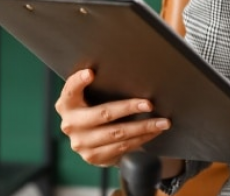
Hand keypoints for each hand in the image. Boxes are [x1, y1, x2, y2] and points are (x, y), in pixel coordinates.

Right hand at [55, 68, 171, 166]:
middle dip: (129, 108)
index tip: (91, 72)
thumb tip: (132, 71)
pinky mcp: (93, 156)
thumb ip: (99, 86)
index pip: (70, 90)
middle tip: (149, 103)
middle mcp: (71, 124)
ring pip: (117, 133)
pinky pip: (122, 147)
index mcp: (67, 105)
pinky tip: (153, 132)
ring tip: (162, 122)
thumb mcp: (91, 97)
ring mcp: (81, 143)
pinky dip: (141, 139)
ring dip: (143, 127)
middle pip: (103, 114)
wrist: (90, 141)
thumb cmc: (95, 108)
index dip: (79, 81)